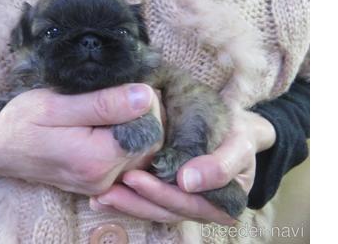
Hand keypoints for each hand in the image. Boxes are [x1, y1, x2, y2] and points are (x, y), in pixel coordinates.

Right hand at [0, 84, 162, 195]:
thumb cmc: (19, 124)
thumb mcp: (55, 105)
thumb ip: (102, 103)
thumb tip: (144, 96)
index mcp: (96, 159)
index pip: (149, 131)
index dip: (149, 106)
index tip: (134, 85)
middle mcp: (103, 178)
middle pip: (150, 144)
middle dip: (147, 115)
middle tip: (128, 91)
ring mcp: (100, 183)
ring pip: (142, 152)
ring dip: (138, 126)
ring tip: (118, 104)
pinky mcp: (96, 181)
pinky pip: (128, 159)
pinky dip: (127, 138)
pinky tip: (113, 122)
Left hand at [90, 109, 275, 224]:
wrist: (236, 128)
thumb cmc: (239, 135)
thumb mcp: (239, 146)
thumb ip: (220, 166)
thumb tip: (187, 182)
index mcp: (221, 204)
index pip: (186, 204)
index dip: (159, 194)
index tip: (133, 178)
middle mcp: (200, 209)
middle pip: (164, 210)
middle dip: (134, 201)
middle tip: (107, 188)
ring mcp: (183, 202)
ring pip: (152, 209)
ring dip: (125, 203)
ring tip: (99, 195)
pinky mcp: (168, 193)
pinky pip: (146, 200)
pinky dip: (125, 199)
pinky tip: (99, 197)